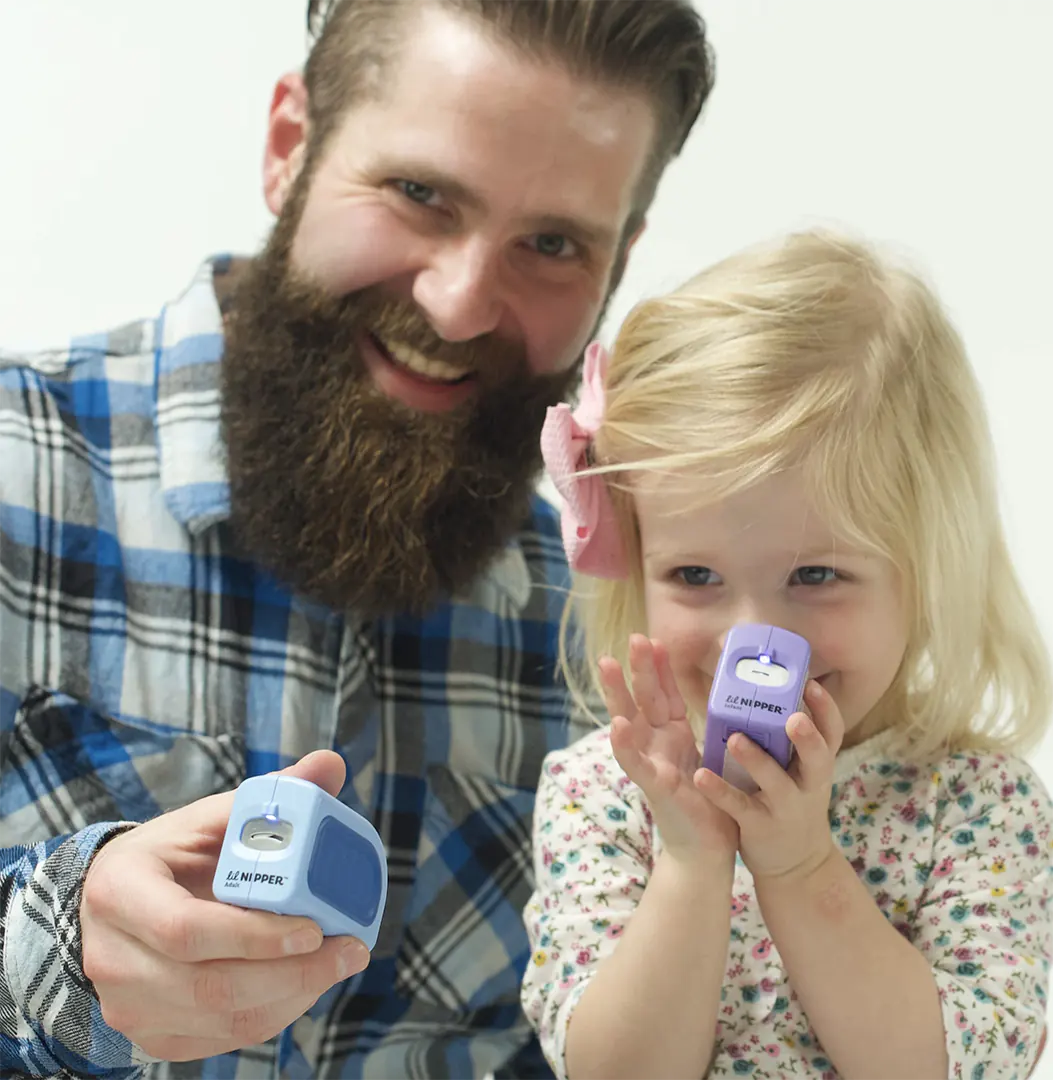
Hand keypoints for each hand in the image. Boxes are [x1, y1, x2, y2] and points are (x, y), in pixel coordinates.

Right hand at [80, 751, 369, 1060]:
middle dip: (292, 974)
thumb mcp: (209, 817)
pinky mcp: (151, 1034)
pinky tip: (307, 984)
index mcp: (120, 891)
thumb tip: (331, 764)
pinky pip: (222, 1037)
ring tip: (340, 963)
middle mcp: (112, 958)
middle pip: (208, 985)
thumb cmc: (171, 855)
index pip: (185, 930)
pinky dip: (274, 1015)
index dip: (254, 936)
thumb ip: (271, 797)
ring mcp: (128, 1005)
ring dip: (293, 996)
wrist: (116, 902)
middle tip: (350, 951)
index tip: (315, 927)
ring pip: (221, 1019)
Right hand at [601, 635, 737, 865]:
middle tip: (633, 637)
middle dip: (638, 668)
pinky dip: (624, 745)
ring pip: (629, 722)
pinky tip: (616, 726)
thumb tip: (727, 696)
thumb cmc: (709, 803)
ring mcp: (651, 764)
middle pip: (644, 700)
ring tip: (607, 665)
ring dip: (617, 693)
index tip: (655, 639)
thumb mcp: (708, 757)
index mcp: (671, 737)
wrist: (707, 852)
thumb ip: (707, 729)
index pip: (663, 694)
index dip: (658, 668)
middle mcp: (656, 746)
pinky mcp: (655, 787)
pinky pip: (636, 763)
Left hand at [696, 680, 841, 881]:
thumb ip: (789, 738)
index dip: (825, 710)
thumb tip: (770, 687)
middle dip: (808, 738)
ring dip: (757, 760)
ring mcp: (786, 807)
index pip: (832, 733)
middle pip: (818, 759)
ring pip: (776, 782)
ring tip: (736, 738)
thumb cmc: (792, 801)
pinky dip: (720, 791)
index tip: (811, 685)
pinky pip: (739, 806)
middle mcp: (808, 784)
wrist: (797, 864)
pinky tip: (701, 776)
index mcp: (816, 764)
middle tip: (793, 716)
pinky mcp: (760, 826)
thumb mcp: (802, 771)